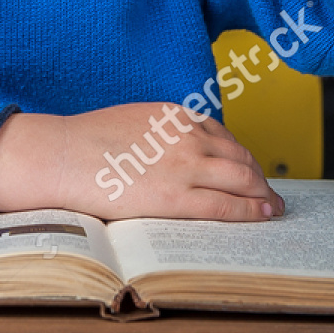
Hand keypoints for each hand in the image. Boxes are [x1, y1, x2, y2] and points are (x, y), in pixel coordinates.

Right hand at [0, 104, 283, 221]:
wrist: (61, 155)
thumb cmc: (85, 142)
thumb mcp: (131, 122)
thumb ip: (160, 133)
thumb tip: (173, 152)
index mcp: (175, 116)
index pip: (224, 137)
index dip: (242, 156)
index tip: (247, 168)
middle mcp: (188, 136)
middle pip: (241, 158)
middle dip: (259, 177)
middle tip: (268, 191)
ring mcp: (186, 166)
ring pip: (243, 180)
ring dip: (263, 195)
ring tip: (271, 207)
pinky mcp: (178, 197)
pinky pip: (227, 205)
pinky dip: (252, 211)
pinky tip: (262, 216)